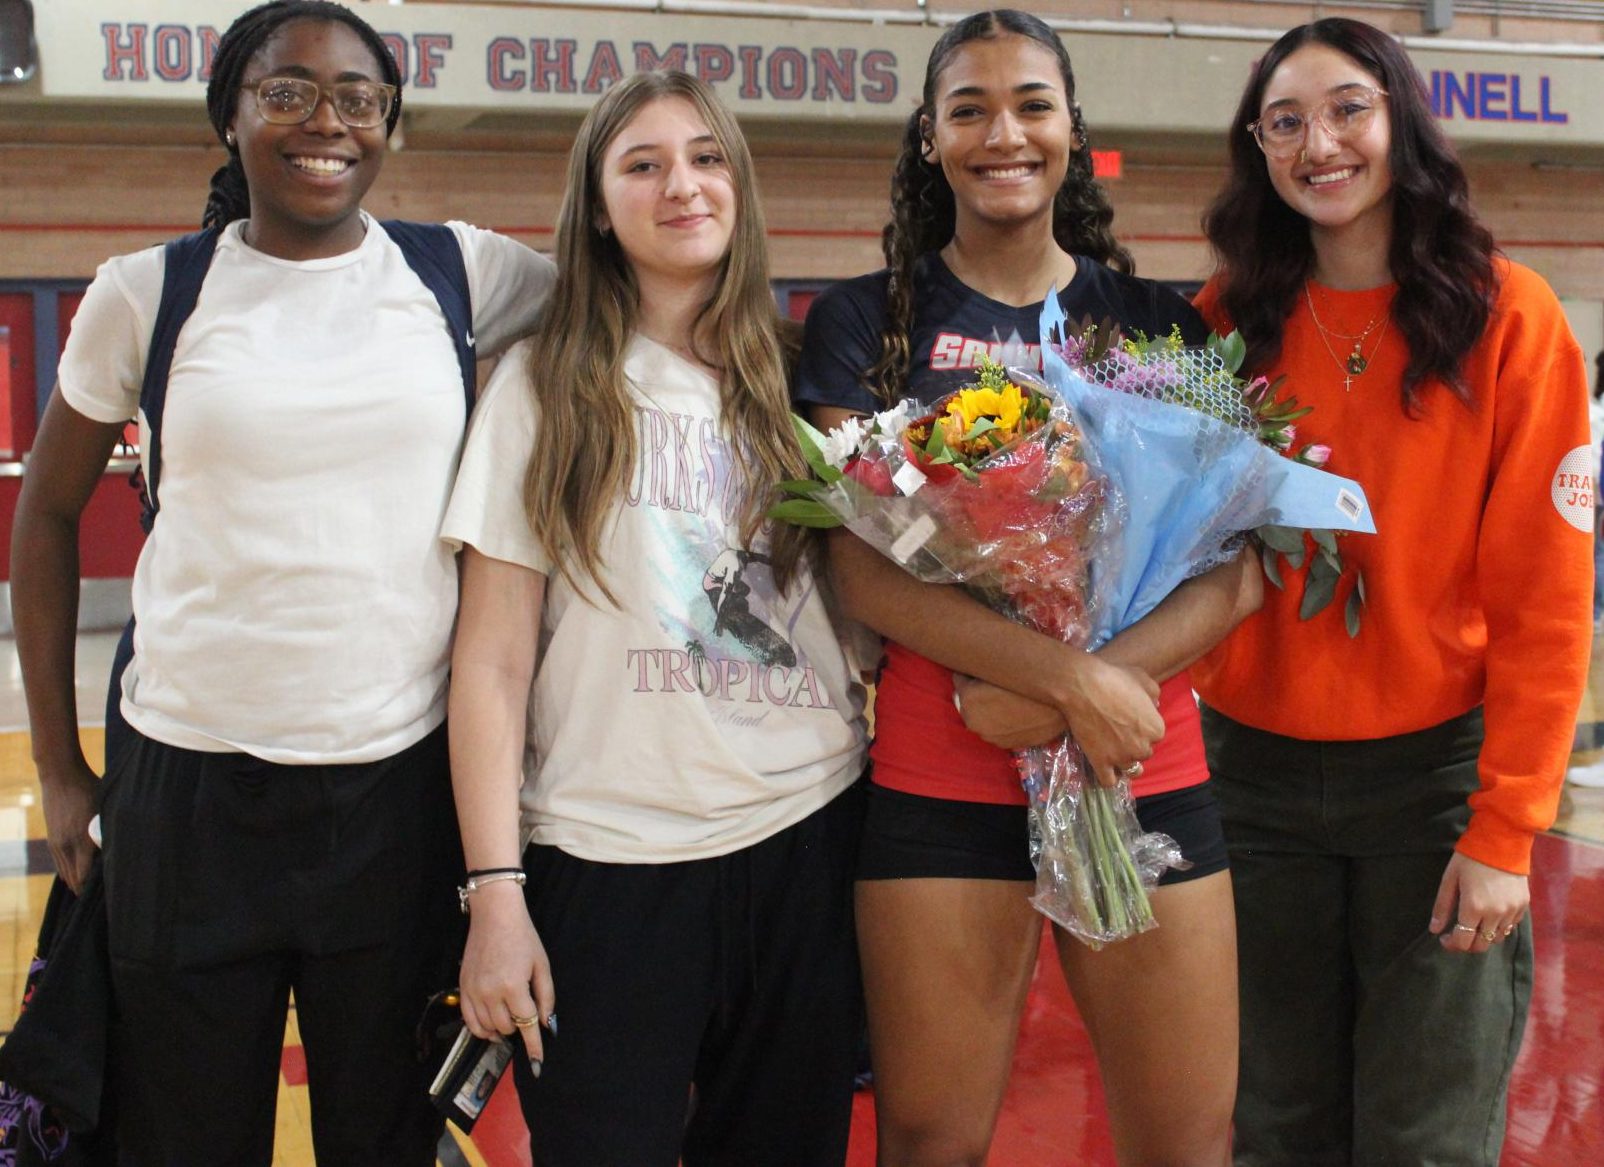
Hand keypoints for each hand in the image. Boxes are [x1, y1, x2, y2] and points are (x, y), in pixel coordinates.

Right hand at [39, 759, 99, 893]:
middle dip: (87, 890)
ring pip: (65, 874)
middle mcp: (66, 845)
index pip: (86, 876)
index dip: (96, 888)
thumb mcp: (106, 808)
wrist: (61, 775)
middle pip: (75, 880)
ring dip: (78, 882)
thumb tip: (129, 845)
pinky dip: (70, 872)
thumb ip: (111, 829)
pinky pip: (60, 864)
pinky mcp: (51, 839)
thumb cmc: (90, 788)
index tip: (112, 893)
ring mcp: (56, 843)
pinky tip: (81, 875)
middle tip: (106, 896)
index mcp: (82, 840)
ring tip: (94, 890)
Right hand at [458, 882, 556, 1066]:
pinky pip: (470, 1021)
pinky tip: (493, 1027)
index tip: (538, 1064)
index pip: (526, 1025)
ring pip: (489, 1028)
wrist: (494, 916)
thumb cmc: (523, 937)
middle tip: (526, 1016)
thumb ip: (545, 997)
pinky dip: (482, 1029)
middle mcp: (490, 993)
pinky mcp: (463, 989)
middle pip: (508, 1028)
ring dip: (503, 1029)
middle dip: (520, 1028)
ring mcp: (474, 992)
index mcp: (514, 986)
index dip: (534, 1046)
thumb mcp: (542, 965)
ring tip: (511, 1019)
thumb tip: (545, 1025)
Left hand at [952, 675, 1066, 750]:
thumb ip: (981, 670)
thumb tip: (974, 670)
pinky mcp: (1005, 745)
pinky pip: (999, 730)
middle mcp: (973, 721)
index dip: (971, 674)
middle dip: (978, 693)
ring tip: (1009, 699)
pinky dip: (1003, 722)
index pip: (959, 680)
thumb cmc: (1030, 682)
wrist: (1061, 705)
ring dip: (990, 710)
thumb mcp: (1001, 668)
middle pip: (969, 702)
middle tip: (997, 684)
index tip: (981, 670)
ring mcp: (990, 737)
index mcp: (967, 699)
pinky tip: (1017, 712)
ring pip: (984, 718)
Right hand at [1051, 651, 1163, 787]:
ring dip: (1124, 762)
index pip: (1155, 736)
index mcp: (1157, 729)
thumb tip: (1154, 706)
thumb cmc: (1114, 678)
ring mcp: (1122, 758)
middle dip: (1134, 745)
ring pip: (1129, 770)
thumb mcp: (1143, 679)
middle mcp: (1143, 748)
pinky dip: (1108, 777)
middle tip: (1118, 732)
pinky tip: (1103, 766)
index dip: (1142, 728)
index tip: (1130, 721)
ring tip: (1113, 752)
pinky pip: (1109, 781)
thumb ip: (1154, 695)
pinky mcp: (1101, 763)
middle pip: (1143, 753)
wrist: (1083, 686)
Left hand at [1429, 851, 1528, 954]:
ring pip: (1497, 938)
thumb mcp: (1450, 879)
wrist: (1502, 841)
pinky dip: (1498, 927)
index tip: (1444, 938)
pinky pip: (1510, 927)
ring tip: (1473, 924)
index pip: (1463, 941)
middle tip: (1457, 935)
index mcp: (1474, 907)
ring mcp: (1512, 911)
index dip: (1451, 945)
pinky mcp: (1523, 906)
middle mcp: (1496, 914)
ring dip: (1483, 937)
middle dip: (1467, 944)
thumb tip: (1435, 929)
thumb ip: (1442, 906)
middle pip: (1481, 945)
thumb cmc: (1470, 858)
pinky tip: (1489, 916)